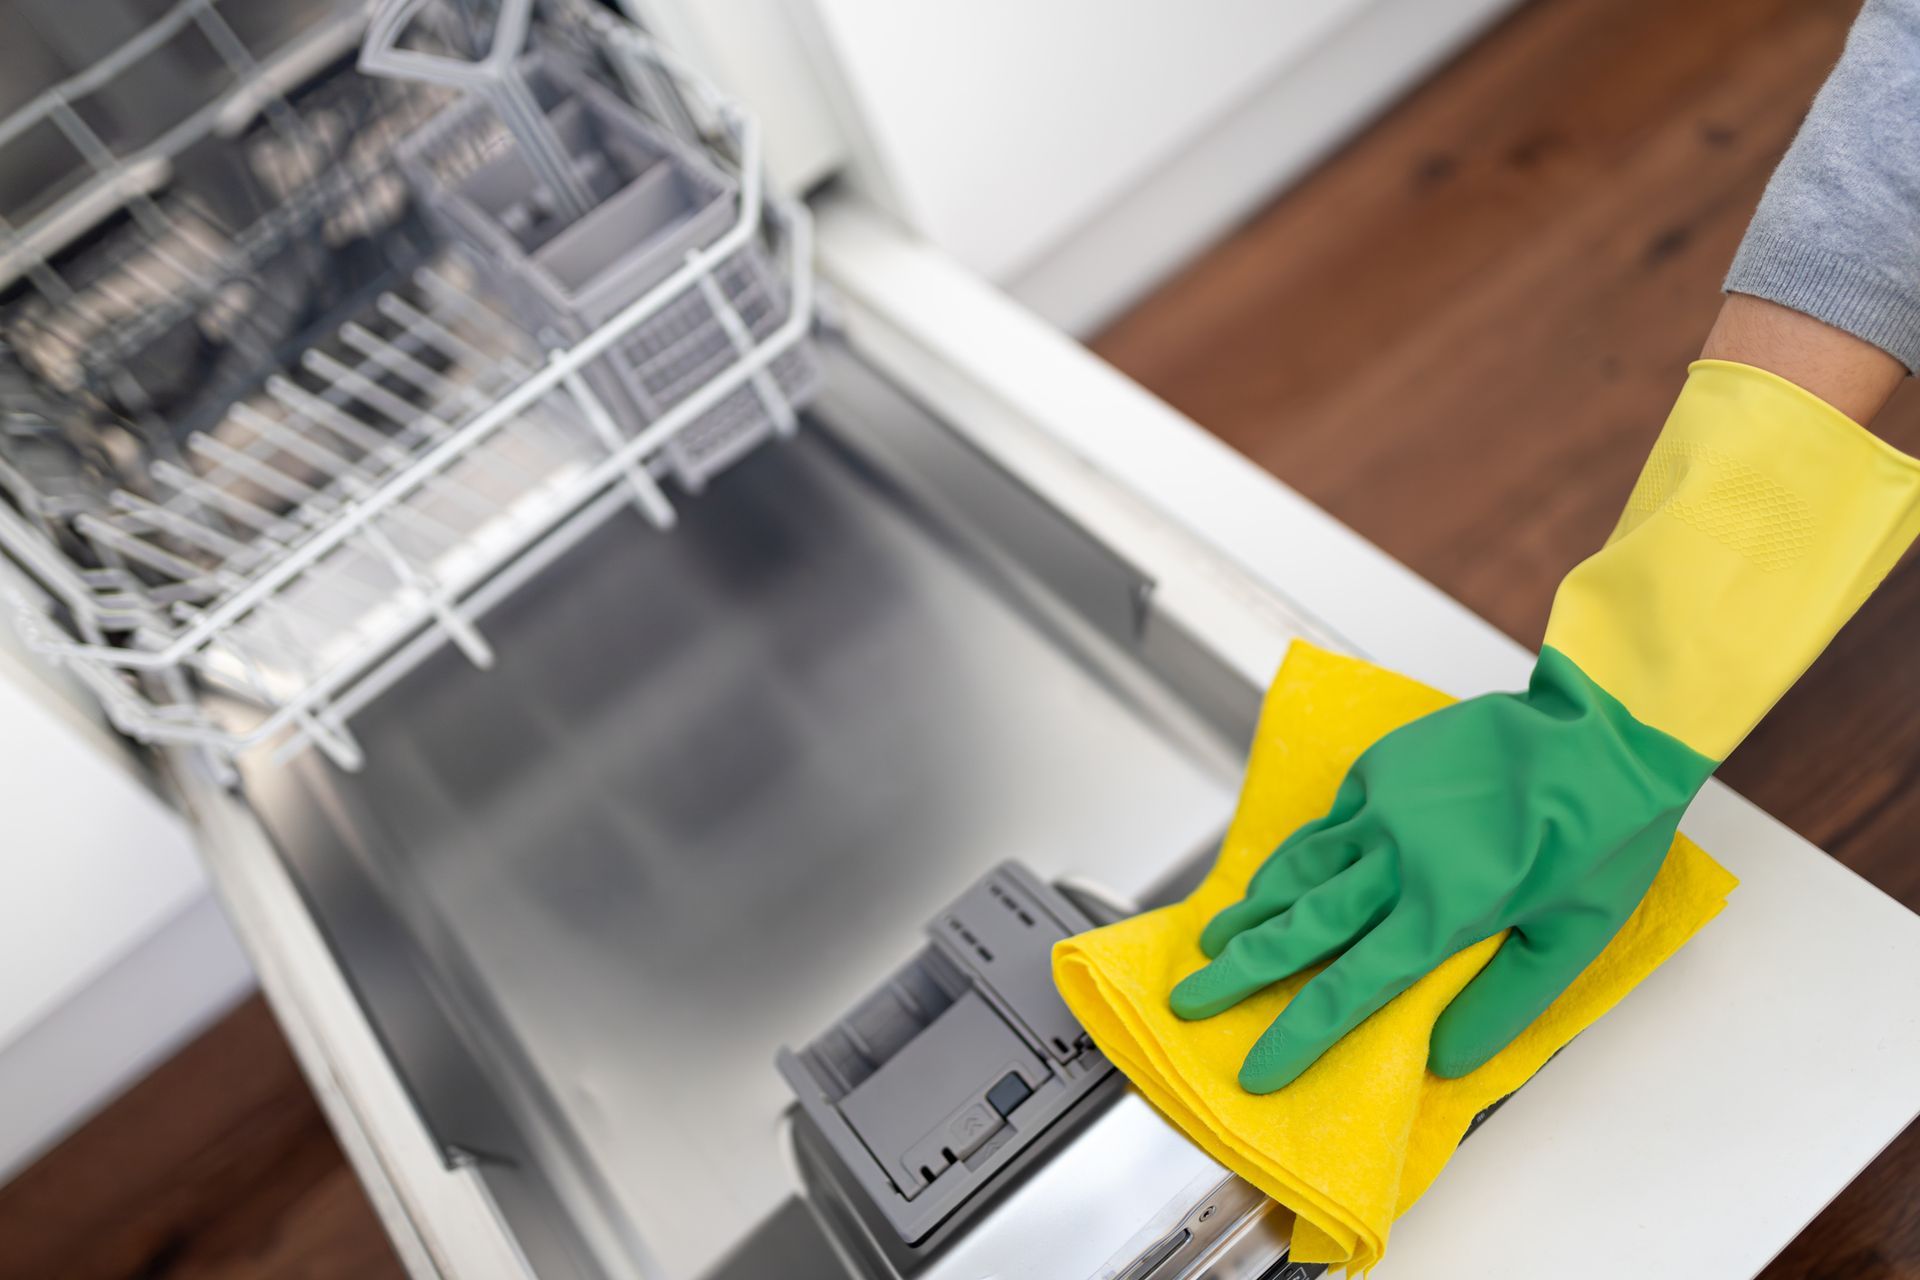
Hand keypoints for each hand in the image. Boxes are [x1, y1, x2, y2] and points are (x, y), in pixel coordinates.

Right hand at [1169, 647, 1713, 1091]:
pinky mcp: (1383, 769)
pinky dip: (1296, 855)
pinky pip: (1327, 822)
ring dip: (1250, 911)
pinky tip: (1280, 876)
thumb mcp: (1573, 937)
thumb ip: (1504, 1003)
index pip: (1350, 989)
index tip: (1255, 1070)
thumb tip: (1444, 1060)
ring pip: (1298, 870)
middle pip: (1298, 929)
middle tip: (1188, 1001)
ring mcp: (1382, 808)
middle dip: (1237, 973)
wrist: (1602, 727)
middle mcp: (1397, 861)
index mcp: (1443, 911)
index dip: (1297, 1036)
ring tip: (1211, 941)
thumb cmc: (1604, 834)